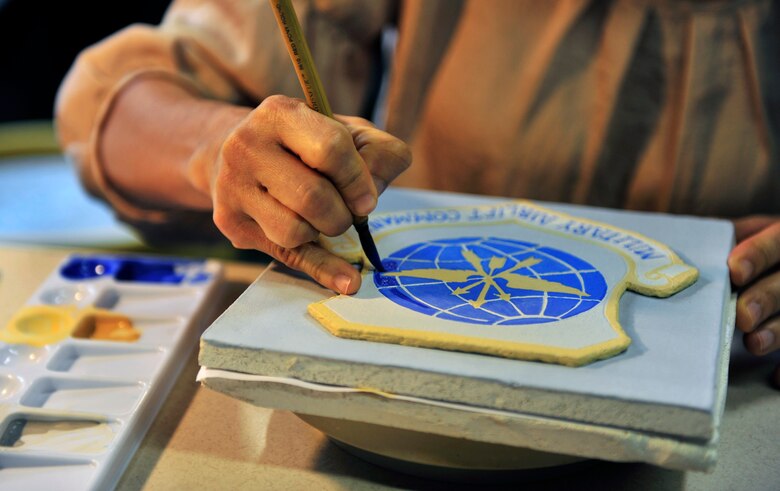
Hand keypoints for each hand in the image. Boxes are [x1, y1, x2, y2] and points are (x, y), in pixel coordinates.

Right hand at [202, 95, 410, 293]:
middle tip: (345, 212)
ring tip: (319, 218)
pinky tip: (348, 280)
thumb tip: (372, 196)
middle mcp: (246, 146)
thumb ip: (379, 153)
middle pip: (312, 197)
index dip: (358, 180)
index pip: (330, 150)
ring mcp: (232, 186)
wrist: (237, 152)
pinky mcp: (230, 221)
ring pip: (294, 231)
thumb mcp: (349, 132)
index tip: (367, 199)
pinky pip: (286, 256)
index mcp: (279, 114)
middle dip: (342, 214)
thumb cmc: (306, 144)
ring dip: (322, 232)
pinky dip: (323, 270)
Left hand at [728, 216, 779, 386]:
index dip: (758, 253)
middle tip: (743, 315)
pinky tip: (777, 377)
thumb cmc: (746, 247)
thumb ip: (723, 242)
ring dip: (778, 331)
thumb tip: (678, 255)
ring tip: (755, 343)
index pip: (778, 240)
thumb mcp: (741, 235)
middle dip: (767, 298)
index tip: (733, 270)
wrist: (772, 265)